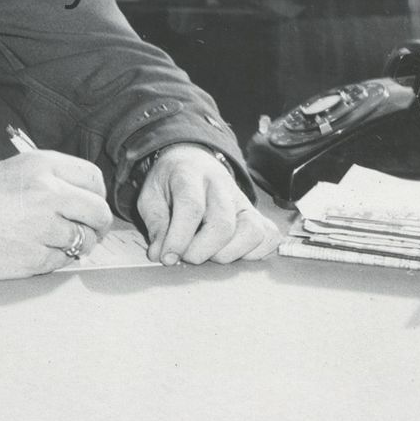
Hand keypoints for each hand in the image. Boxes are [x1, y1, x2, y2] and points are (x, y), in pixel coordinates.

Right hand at [0, 150, 113, 278]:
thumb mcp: (13, 169)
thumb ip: (49, 179)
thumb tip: (79, 197)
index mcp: (43, 165)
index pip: (94, 180)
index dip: (96, 197)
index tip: (91, 207)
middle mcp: (48, 193)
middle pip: (98, 212)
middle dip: (97, 226)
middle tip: (89, 233)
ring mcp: (42, 226)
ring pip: (84, 240)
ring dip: (77, 245)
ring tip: (56, 243)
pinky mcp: (33, 257)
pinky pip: (62, 261)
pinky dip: (56, 260)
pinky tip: (36, 251)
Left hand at [137, 145, 279, 265]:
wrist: (192, 162)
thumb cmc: (170, 184)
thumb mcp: (150, 197)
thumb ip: (156, 225)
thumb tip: (161, 255)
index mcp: (190, 175)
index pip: (191, 207)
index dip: (179, 238)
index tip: (168, 258)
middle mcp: (221, 185)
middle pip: (223, 224)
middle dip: (201, 251)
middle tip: (186, 256)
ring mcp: (243, 199)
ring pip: (252, 231)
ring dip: (229, 254)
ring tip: (209, 254)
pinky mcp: (257, 213)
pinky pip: (269, 236)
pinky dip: (254, 253)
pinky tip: (232, 252)